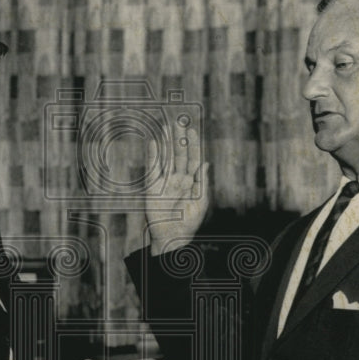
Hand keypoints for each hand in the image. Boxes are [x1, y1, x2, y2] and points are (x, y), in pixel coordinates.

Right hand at [147, 124, 209, 255]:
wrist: (171, 237)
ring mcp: (165, 181)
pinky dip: (153, 155)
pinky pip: (153, 167)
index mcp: (192, 182)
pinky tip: (153, 143)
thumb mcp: (200, 203)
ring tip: (166, 127)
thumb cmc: (188, 223)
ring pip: (167, 157)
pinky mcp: (153, 186)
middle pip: (180, 154)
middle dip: (180, 139)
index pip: (193, 158)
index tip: (192, 130)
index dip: (193, 144)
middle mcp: (178, 178)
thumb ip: (202, 182)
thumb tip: (206, 163)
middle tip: (179, 122)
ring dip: (166, 143)